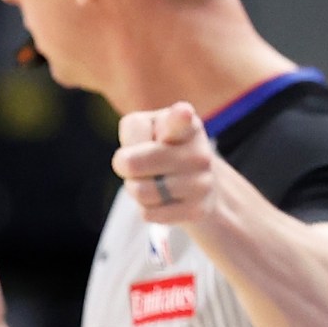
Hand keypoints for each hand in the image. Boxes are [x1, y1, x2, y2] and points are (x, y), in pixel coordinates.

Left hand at [113, 101, 214, 224]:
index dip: (179, 116)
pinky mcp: (199, 209)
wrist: (195, 183)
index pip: (180, 120)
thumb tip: (129, 161)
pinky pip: (149, 213)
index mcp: (186, 124)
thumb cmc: (157, 148)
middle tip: (138, 164)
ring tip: (153, 181)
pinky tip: (164, 200)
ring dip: (136, 189)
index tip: (183, 112)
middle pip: (131, 164)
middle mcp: (199, 152)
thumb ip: (133, 135)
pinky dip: (148, 208)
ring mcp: (202, 182)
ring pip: (139, 192)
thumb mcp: (144, 130)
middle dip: (125, 167)